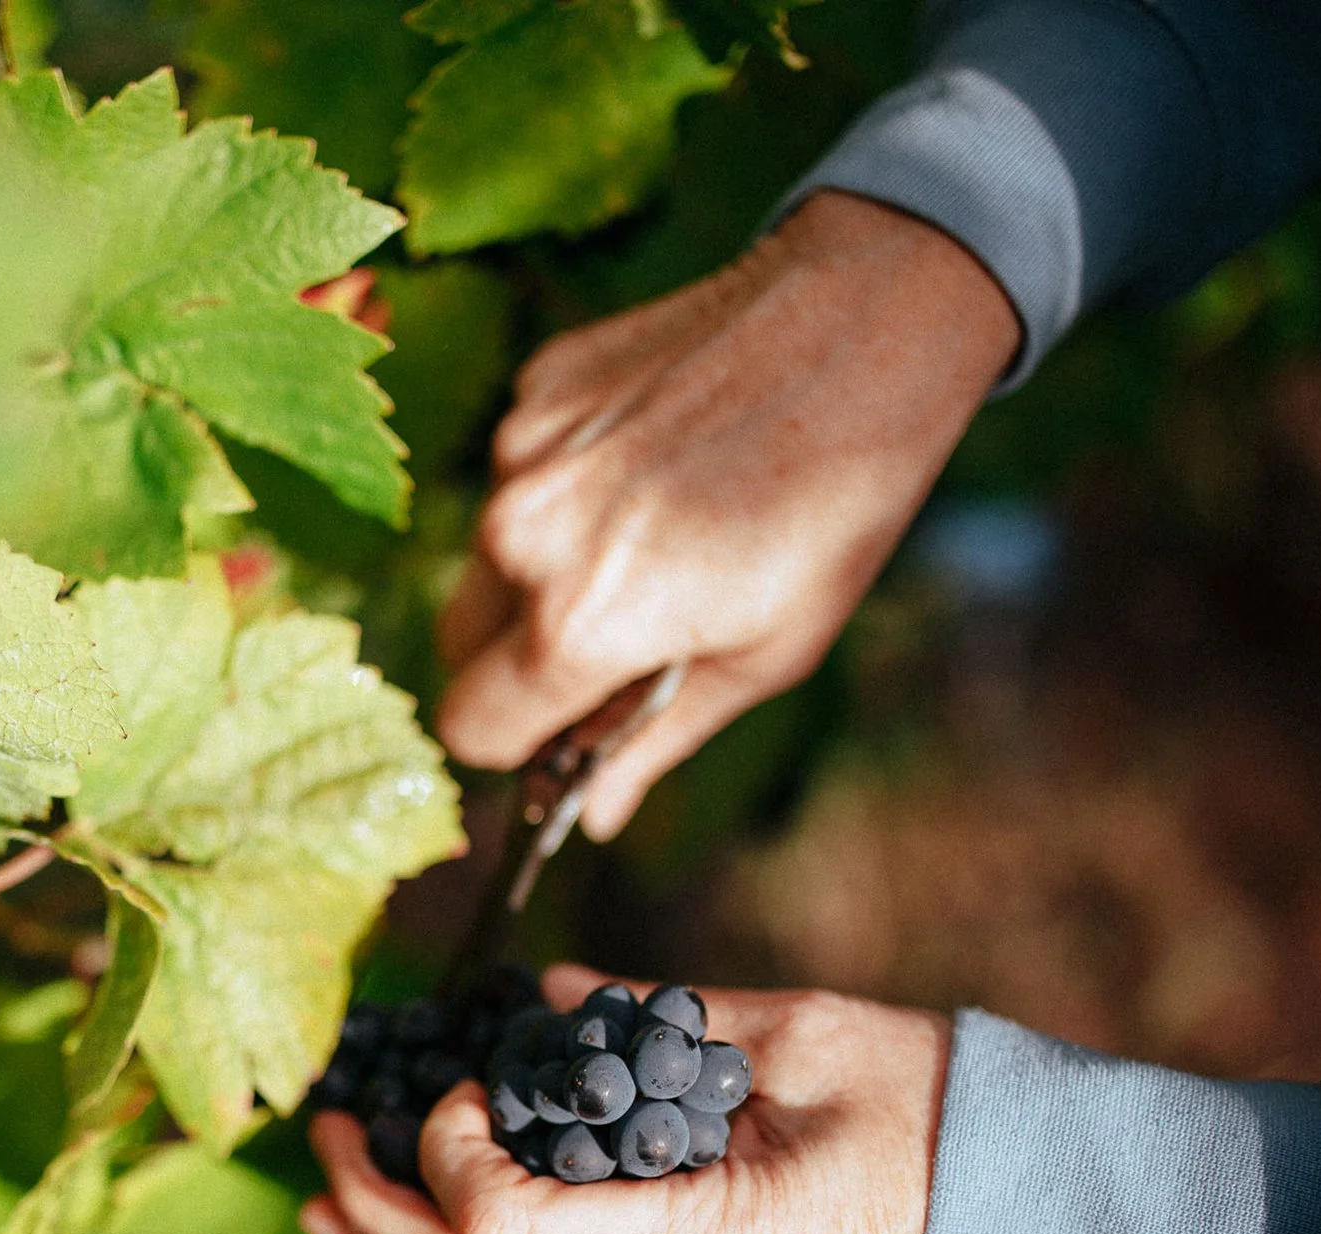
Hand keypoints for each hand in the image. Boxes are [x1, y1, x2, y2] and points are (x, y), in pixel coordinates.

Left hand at [299, 965, 952, 1233]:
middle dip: (381, 1214)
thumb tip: (545, 1001)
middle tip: (318, 1141)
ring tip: (329, 1202)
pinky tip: (421, 1227)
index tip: (458, 1085)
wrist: (1025, 1199)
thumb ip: (658, 1024)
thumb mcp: (792, 1040)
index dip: (450, 1158)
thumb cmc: (928, 1102)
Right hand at [438, 190, 1019, 836]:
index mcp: (577, 624)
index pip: (469, 728)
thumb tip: (591, 817)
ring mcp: (519, 453)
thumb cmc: (832, 508)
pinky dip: (568, 484)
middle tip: (617, 635)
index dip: (518, 742)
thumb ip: (653, 741)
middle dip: (517, 658)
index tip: (567, 726)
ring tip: (656, 528)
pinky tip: (655, 457)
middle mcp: (522, 538)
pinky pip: (519, 471)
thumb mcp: (764, 655)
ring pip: (489, 553)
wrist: (860, 329)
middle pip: (460, 644)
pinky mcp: (534, 388)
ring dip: (545, 565)